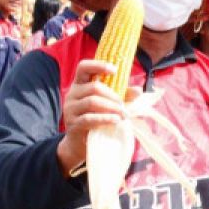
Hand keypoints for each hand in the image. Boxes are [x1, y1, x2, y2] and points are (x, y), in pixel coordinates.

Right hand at [58, 60, 135, 175]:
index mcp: (80, 84)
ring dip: (112, 107)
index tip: (115, 70)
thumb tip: (138, 90)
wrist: (81, 143)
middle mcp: (72, 94)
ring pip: (92, 102)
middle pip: (94, 87)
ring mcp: (70, 109)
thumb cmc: (97, 117)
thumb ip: (123, 95)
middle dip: (113, 96)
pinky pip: (89, 118)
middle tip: (124, 105)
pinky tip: (116, 120)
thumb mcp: (111, 103)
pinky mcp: (73, 124)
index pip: (83, 67)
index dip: (98, 65)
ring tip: (123, 114)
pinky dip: (105, 118)